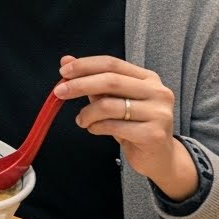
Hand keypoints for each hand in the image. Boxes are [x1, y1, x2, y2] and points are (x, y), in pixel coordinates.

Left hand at [56, 55, 196, 199]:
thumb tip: (66, 61)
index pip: (112, 64)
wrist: (159, 157)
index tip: (63, 72)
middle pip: (110, 81)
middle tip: (59, 92)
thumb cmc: (133, 124)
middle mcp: (157, 92)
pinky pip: (113, 126)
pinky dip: (96, 127)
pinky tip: (94, 129)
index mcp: (148, 78)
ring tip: (82, 120)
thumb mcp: (114, 99)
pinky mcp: (153, 134)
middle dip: (80, 85)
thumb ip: (93, 80)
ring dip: (87, 113)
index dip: (85, 65)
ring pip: (109, 106)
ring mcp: (158, 113)